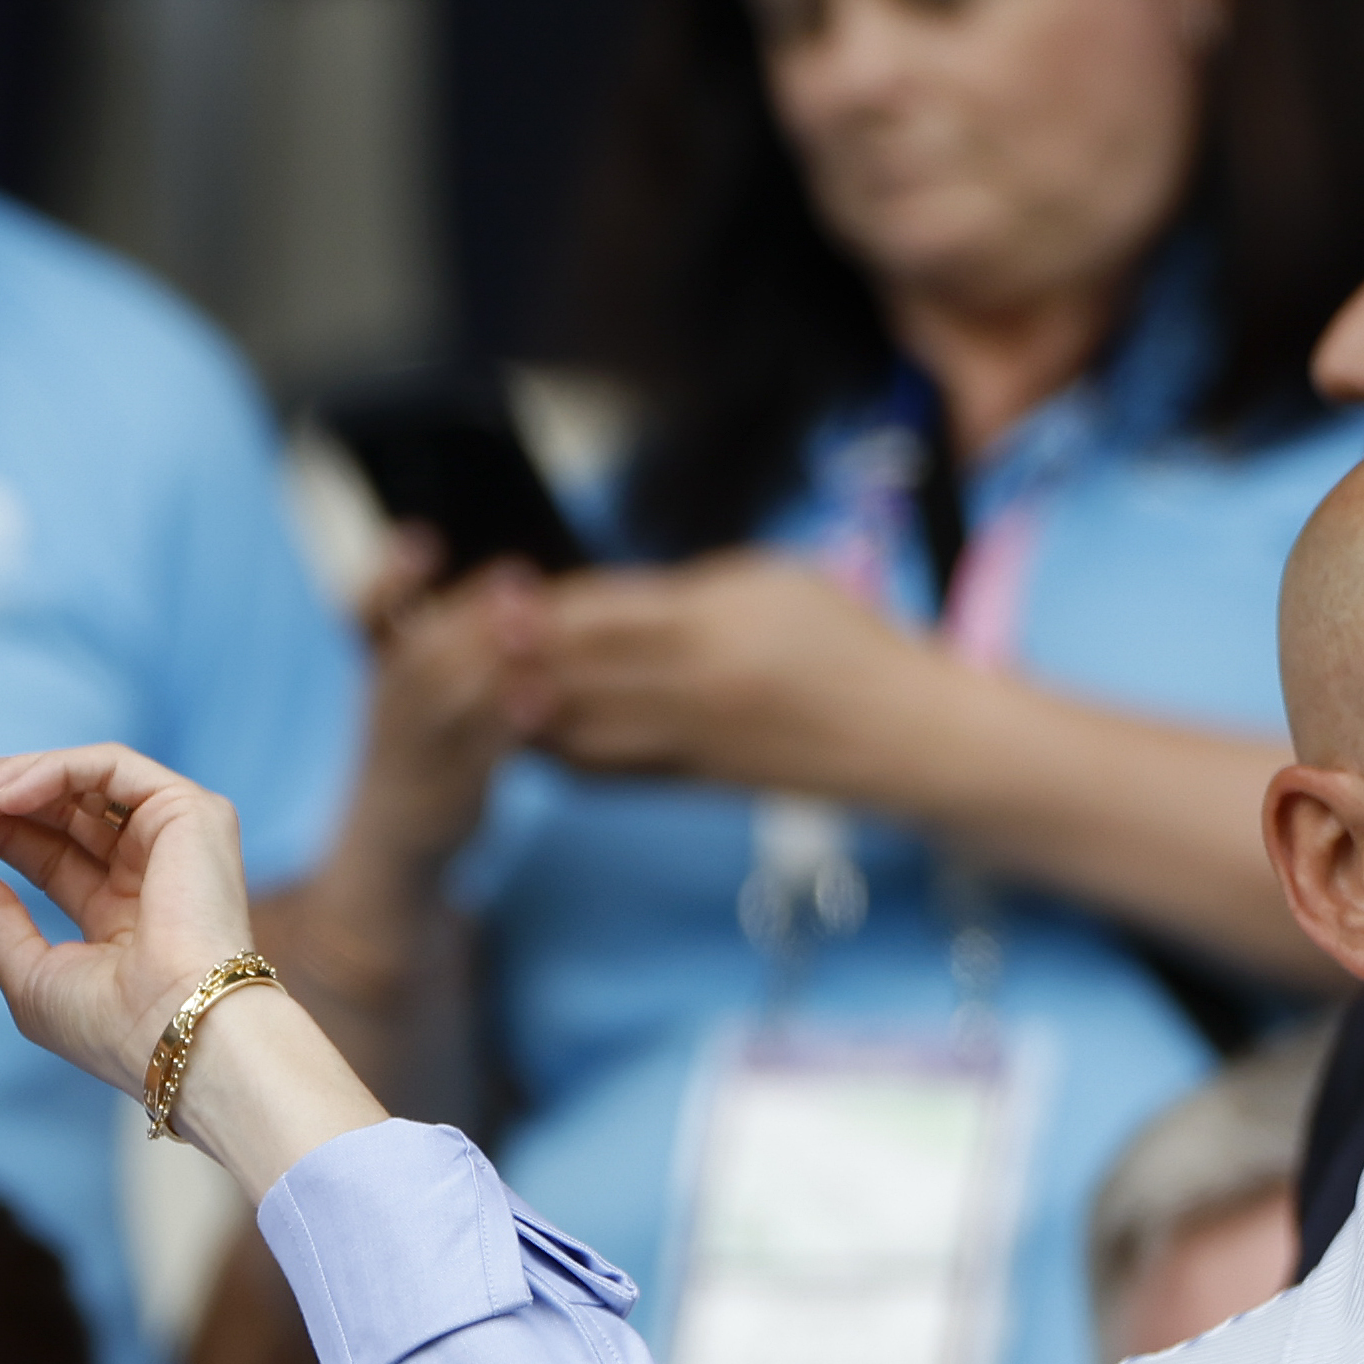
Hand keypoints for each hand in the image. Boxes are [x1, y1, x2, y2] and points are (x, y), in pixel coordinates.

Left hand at [0, 744, 263, 1094]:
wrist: (179, 1033)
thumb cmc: (114, 1027)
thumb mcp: (29, 972)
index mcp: (121, 913)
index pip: (48, 852)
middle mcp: (151, 869)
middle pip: (63, 808)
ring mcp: (176, 836)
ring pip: (84, 780)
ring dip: (16, 779)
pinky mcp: (191, 811)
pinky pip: (110, 768)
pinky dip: (52, 773)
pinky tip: (3, 797)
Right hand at [339, 540, 541, 873]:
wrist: (388, 848)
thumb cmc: (415, 753)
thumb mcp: (411, 696)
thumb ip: (449, 641)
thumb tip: (518, 579)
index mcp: (377, 676)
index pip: (363, 617)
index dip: (389, 579)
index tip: (424, 541)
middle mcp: (385, 710)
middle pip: (420, 651)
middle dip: (469, 611)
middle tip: (520, 575)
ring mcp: (411, 756)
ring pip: (443, 701)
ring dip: (489, 661)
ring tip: (535, 625)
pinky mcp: (442, 796)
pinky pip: (473, 757)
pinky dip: (507, 726)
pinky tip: (545, 699)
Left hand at [506, 549, 946, 793]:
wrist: (900, 735)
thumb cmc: (842, 643)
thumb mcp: (772, 581)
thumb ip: (686, 590)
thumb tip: (606, 601)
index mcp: (717, 625)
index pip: (605, 614)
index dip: (542, 607)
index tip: (494, 592)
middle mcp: (697, 687)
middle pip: (579, 672)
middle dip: (514, 657)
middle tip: (463, 641)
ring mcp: (690, 741)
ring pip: (578, 730)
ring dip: (524, 709)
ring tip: (480, 686)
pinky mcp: (690, 782)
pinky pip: (605, 770)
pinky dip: (559, 748)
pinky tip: (530, 729)